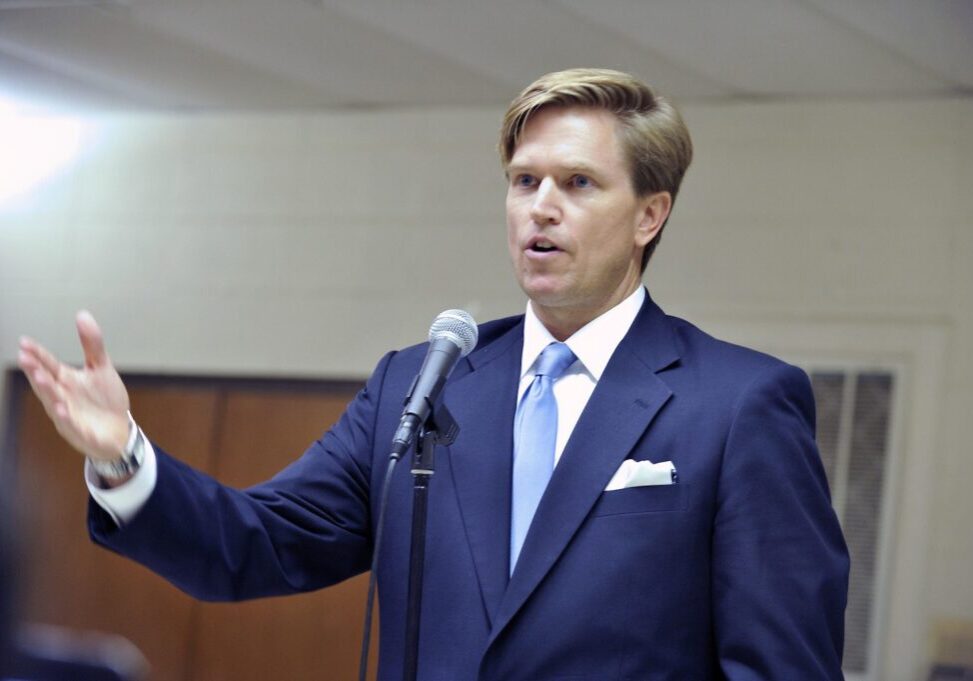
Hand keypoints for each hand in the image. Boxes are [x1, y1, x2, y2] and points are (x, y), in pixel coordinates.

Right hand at [18, 311, 130, 461]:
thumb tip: (82, 314)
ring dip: (47, 392)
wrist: (120, 430)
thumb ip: (91, 344)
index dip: (37, 354)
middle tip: (25, 358)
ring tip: (41, 377)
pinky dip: (66, 418)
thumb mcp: (101, 367)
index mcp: (66, 381)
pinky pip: (72, 426)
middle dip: (36, 371)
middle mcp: (63, 397)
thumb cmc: (105, 400)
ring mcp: (69, 416)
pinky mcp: (81, 433)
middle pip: (46, 383)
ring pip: (54, 403)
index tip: (24, 342)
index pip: (48, 365)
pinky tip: (62, 409)